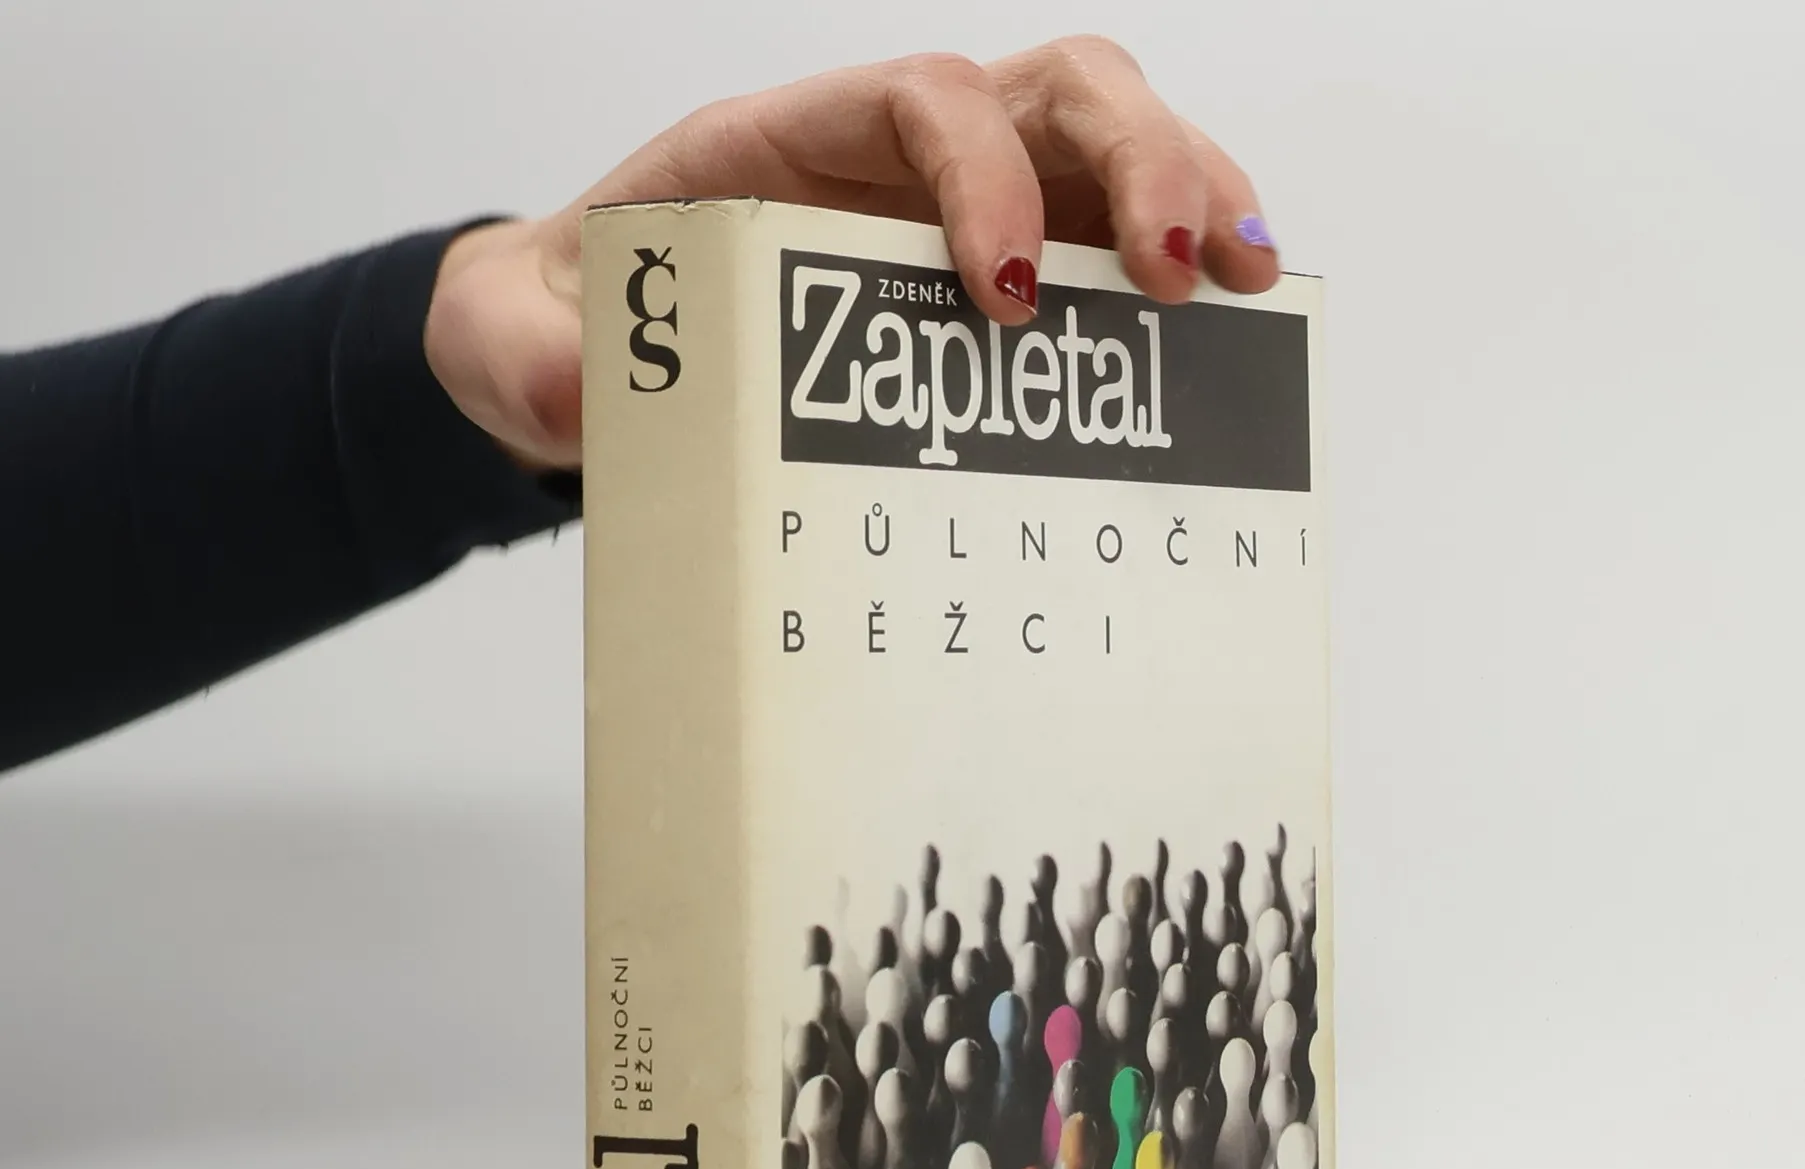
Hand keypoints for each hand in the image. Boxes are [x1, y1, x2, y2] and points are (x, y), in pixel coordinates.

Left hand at [424, 37, 1278, 471]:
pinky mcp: (1004, 283)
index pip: (923, 103)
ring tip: (1250, 287)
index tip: (999, 292)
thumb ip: (530, 356)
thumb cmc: (586, 327)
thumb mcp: (517, 339)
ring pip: (1112, 150)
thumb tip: (582, 400)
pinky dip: (1180, 272)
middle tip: (1180, 273)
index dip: (983, 174)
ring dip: (1194, 199)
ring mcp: (969, 213)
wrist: (593, 356)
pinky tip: (1233, 326)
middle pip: (1057, 95)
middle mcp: (901, 161)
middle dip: (1136, 165)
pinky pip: (1108, 248)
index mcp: (795, 144)